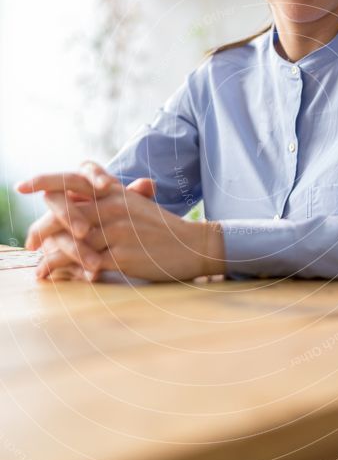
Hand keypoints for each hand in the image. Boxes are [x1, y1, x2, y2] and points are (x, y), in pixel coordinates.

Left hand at [17, 164, 224, 281]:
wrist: (192, 246)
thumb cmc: (161, 229)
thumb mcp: (135, 206)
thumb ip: (105, 202)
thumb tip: (73, 205)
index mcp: (115, 192)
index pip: (73, 180)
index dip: (45, 180)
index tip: (22, 185)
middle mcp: (113, 206)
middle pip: (64, 213)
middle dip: (41, 229)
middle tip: (30, 243)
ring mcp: (117, 231)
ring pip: (71, 242)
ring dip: (51, 258)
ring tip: (41, 271)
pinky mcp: (122, 255)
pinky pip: (85, 264)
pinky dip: (71, 272)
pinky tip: (63, 279)